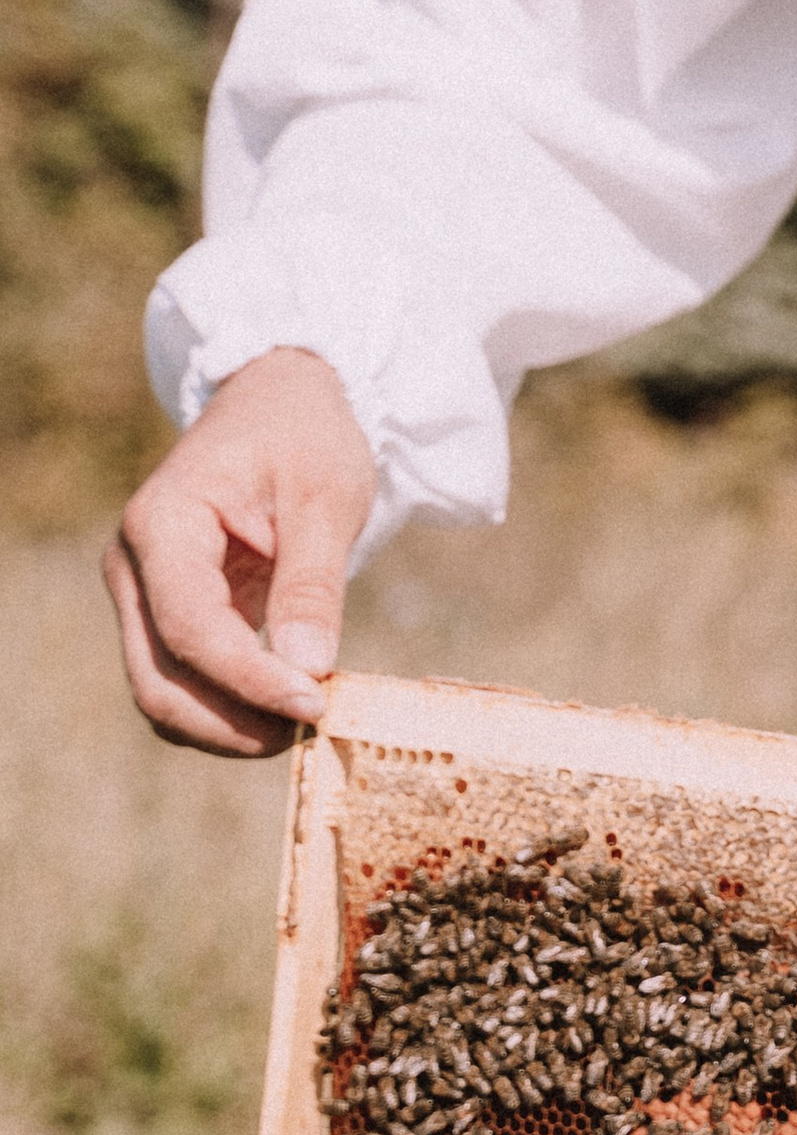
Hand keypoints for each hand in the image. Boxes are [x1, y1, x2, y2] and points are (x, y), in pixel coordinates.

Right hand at [103, 347, 376, 756]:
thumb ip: (311, 583)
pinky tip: (288, 704)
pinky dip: (230, 705)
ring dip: (229, 724)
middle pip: (159, 681)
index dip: (250, 681)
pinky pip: (185, 678)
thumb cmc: (304, 438)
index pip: (192, 630)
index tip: (316, 703)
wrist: (280, 404)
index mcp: (163, 526)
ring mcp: (143, 594)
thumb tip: (306, 668)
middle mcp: (133, 567)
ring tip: (307, 720)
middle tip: (313, 729)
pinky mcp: (168, 612)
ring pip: (164, 692)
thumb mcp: (324, 498)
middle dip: (232, 722)